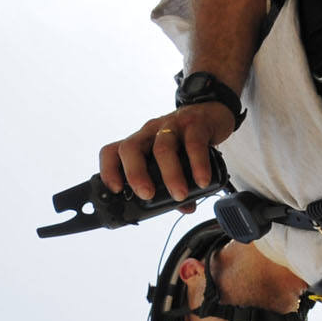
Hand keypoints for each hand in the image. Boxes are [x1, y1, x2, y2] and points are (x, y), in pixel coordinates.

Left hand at [97, 100, 236, 202]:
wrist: (212, 112)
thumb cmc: (185, 140)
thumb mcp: (173, 160)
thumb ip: (174, 184)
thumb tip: (185, 208)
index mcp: (139, 143)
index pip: (112, 152)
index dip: (109, 170)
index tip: (116, 191)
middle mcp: (150, 133)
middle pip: (131, 148)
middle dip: (135, 174)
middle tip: (146, 195)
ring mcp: (171, 125)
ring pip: (163, 147)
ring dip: (170, 174)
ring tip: (179, 195)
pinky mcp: (195, 123)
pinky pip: (194, 143)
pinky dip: (197, 164)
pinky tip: (202, 181)